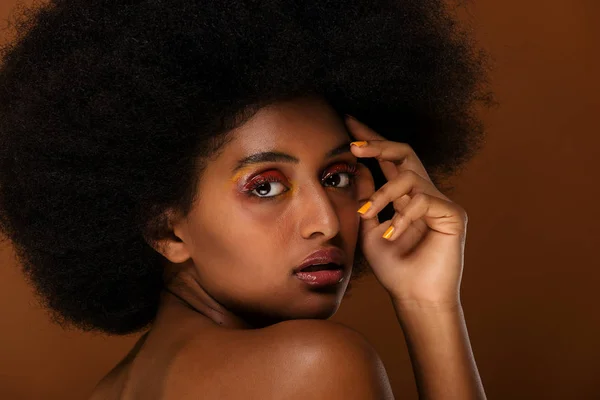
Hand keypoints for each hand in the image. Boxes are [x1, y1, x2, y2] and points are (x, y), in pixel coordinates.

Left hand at [345, 115, 467, 307]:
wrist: (414, 297)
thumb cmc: (394, 268)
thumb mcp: (370, 229)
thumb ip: (367, 199)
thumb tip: (357, 169)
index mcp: (404, 197)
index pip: (389, 161)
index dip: (370, 140)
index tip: (346, 121)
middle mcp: (423, 194)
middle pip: (405, 152)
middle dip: (377, 143)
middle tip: (353, 143)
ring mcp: (439, 202)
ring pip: (409, 177)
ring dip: (382, 193)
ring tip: (367, 213)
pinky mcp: (452, 214)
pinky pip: (423, 200)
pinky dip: (403, 216)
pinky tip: (393, 234)